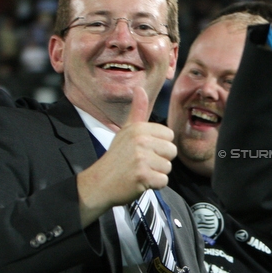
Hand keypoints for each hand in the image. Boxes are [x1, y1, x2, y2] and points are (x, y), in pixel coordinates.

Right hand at [76, 87, 176, 226]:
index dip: (159, 146)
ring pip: (168, 167)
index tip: (143, 150)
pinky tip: (140, 181)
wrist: (99, 183)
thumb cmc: (116, 157)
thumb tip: (139, 88)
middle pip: (172, 151)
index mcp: (139, 128)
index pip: (169, 135)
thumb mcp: (126, 131)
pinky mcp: (143, 176)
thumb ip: (137, 111)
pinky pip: (163, 181)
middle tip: (141, 163)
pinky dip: (153, 185)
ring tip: (140, 171)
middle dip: (160, 160)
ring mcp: (141, 159)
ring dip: (156, 173)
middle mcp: (140, 141)